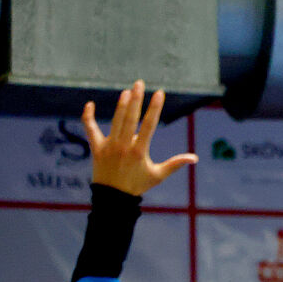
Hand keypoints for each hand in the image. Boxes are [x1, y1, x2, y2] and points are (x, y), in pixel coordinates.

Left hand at [81, 82, 196, 196]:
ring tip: (127, 91)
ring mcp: (109, 146)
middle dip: (136, 99)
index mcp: (139, 152)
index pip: (149, 126)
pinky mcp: (97, 147)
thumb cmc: (138, 186)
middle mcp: (124, 146)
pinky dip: (88, 116)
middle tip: (139, 83)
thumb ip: (175, 164)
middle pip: (130, 118)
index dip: (154, 108)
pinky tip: (89, 104)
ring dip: (121, 105)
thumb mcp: (158, 176)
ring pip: (115, 121)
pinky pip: (90, 129)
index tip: (159, 93)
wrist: (114, 198)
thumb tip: (194, 158)